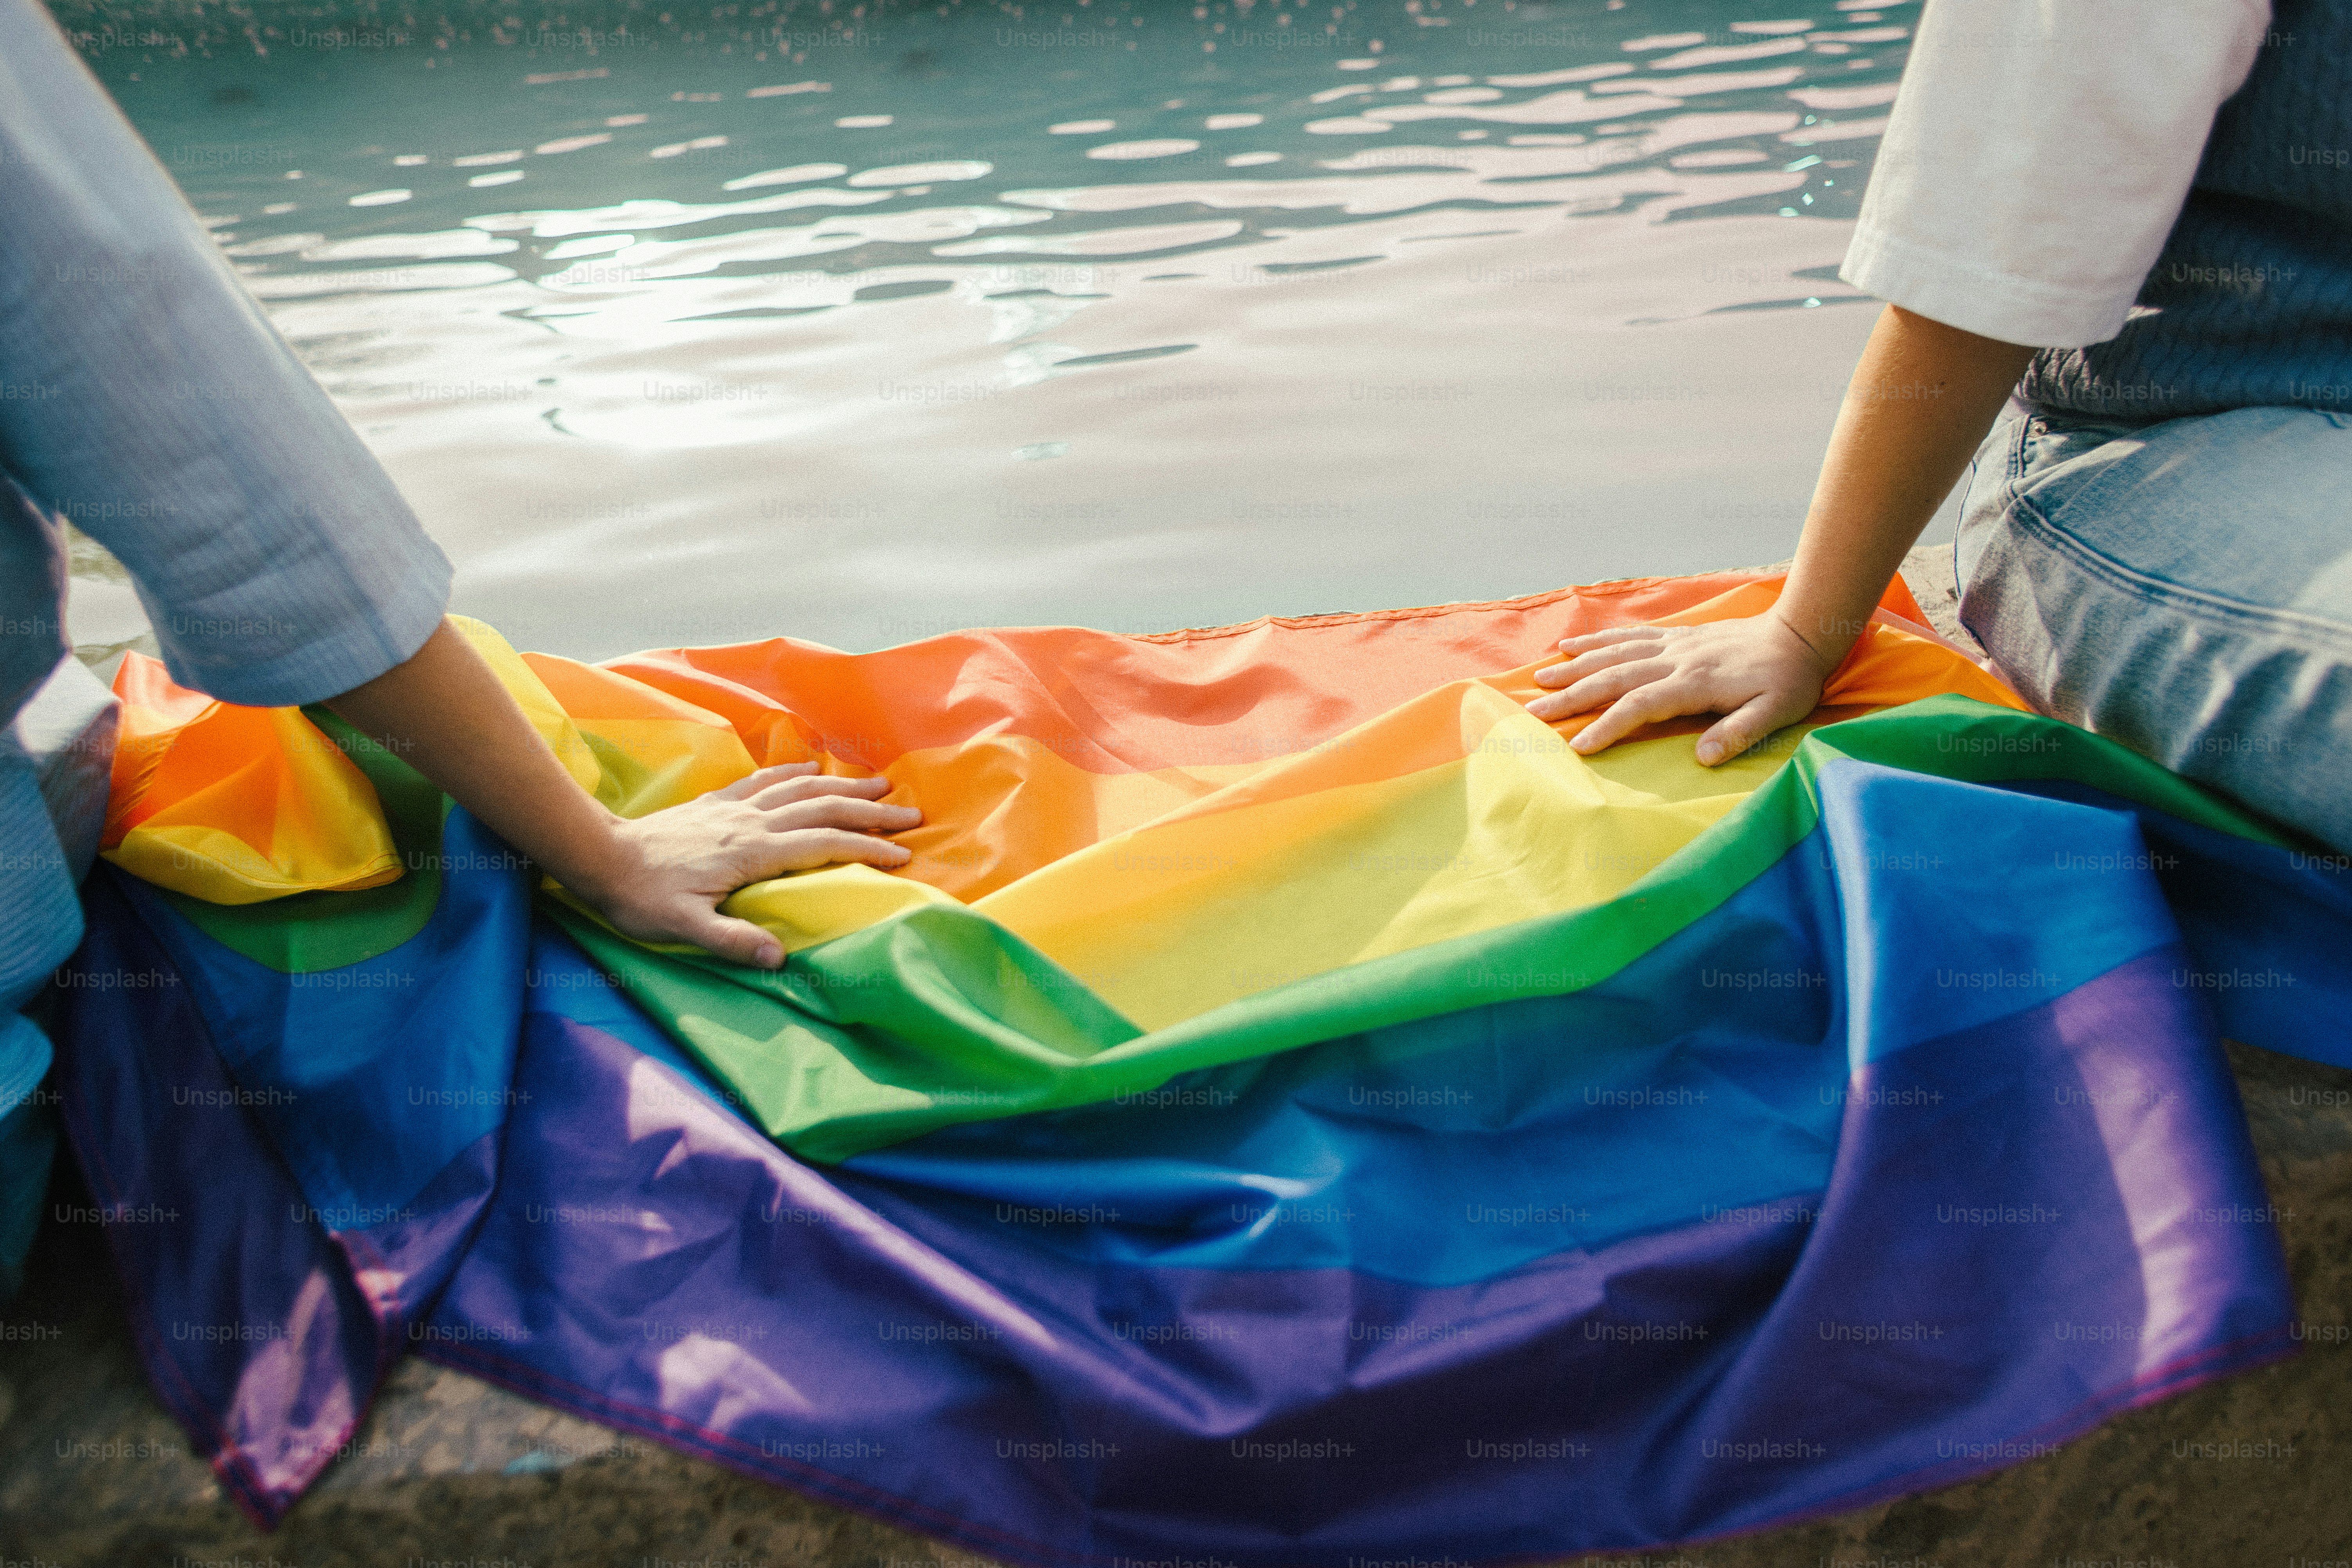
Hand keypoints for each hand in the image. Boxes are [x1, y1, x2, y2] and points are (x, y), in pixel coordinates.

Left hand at [560, 763, 920, 967]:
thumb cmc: (639, 898)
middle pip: (823, 809)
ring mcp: (733, 808)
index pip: (823, 845)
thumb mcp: (682, 928)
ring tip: (878, 784)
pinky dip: (794, 773)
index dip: (866, 849)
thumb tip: (779, 959)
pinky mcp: (716, 803)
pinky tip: (811, 768)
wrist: (598, 856)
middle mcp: (749, 822)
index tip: (902, 856)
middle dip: (870, 812)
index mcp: (751, 852)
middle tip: (910, 814)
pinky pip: (765, 781)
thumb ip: (731, 941)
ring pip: (800, 790)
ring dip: (842, 786)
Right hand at [1527, 611, 1835, 764]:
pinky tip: (1571, 646)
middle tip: (1535, 711)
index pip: (1640, 705)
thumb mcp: (1776, 713)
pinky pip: (1628, 636)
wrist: (1800, 632)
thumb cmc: (1789, 680)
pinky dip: (1597, 641)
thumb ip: (1739, 733)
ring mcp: (1673, 645)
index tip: (1577, 745)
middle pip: (1614, 678)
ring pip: (1614, 654)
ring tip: (1541, 679)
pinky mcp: (1675, 636)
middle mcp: (1676, 661)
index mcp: (1696, 684)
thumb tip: (1703, 758)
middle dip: (1573, 695)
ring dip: (1575, 667)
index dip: (1607, 725)